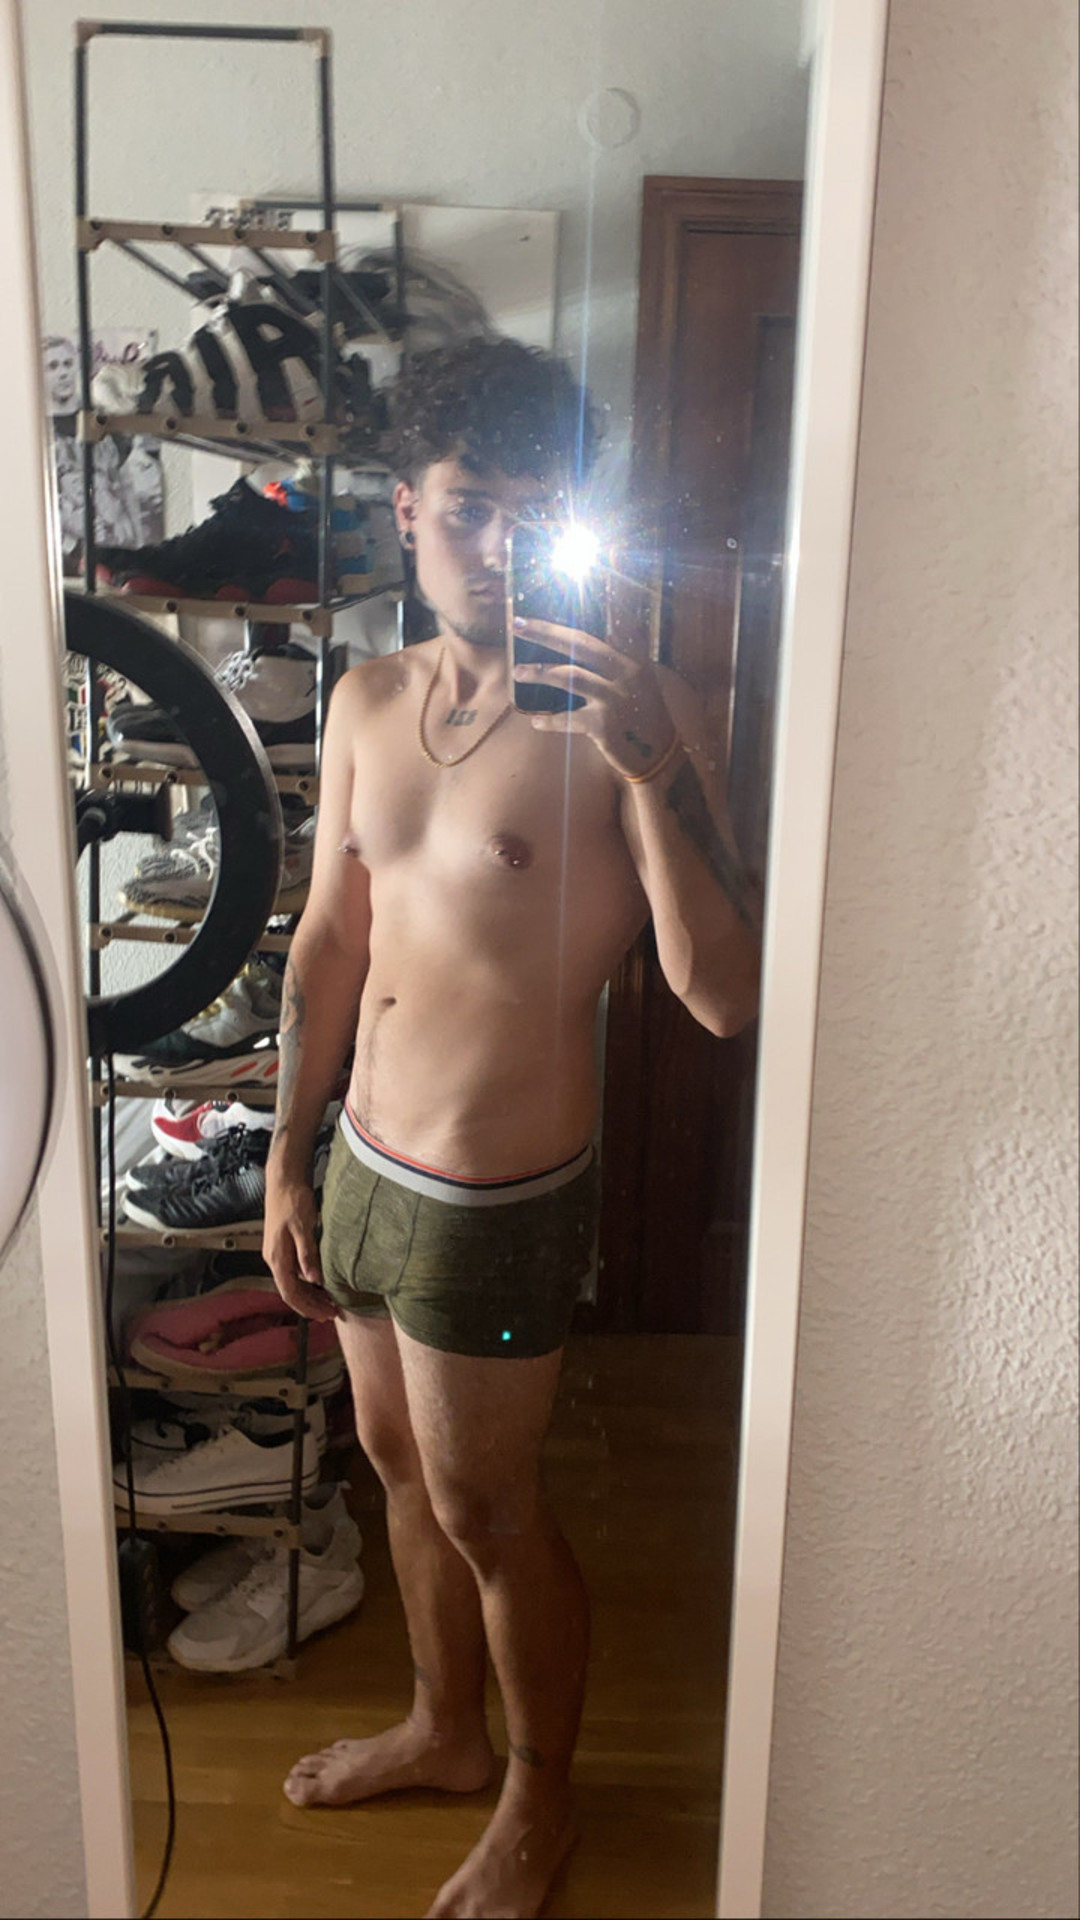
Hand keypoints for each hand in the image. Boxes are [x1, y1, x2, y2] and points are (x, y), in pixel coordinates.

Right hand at [263, 1176, 339, 1322]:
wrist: (283, 1180)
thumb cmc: (294, 1200)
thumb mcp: (303, 1227)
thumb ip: (307, 1253)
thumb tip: (313, 1280)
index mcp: (276, 1257)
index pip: (290, 1293)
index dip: (308, 1307)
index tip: (328, 1314)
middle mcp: (273, 1259)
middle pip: (290, 1292)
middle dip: (310, 1305)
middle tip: (333, 1313)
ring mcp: (276, 1253)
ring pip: (292, 1283)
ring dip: (309, 1295)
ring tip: (330, 1302)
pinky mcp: (281, 1247)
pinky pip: (293, 1273)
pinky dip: (307, 1282)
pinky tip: (321, 1283)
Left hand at [511, 615, 676, 777]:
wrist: (661, 753)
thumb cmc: (643, 713)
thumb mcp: (640, 679)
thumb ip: (618, 657)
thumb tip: (586, 638)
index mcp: (633, 658)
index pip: (608, 625)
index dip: (585, 608)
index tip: (562, 588)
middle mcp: (625, 673)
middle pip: (579, 644)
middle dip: (545, 632)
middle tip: (517, 624)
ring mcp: (614, 699)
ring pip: (569, 677)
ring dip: (540, 673)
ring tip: (519, 672)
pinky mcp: (604, 726)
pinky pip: (567, 719)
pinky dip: (549, 721)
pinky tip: (535, 722)